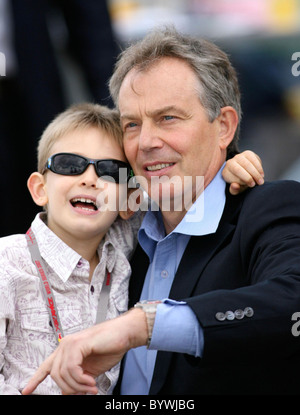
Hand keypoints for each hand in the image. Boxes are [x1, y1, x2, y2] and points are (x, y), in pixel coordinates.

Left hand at [22, 308, 147, 394]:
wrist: (124, 334)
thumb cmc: (110, 347)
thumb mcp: (91, 370)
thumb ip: (78, 379)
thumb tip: (69, 393)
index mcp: (67, 351)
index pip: (46, 366)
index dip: (35, 379)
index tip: (27, 390)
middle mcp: (65, 345)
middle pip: (55, 375)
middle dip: (69, 389)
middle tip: (85, 392)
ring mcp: (70, 343)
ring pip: (62, 374)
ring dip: (78, 386)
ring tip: (91, 387)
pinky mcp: (77, 343)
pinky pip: (71, 368)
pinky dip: (81, 379)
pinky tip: (90, 380)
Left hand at [222, 151, 263, 194]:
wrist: (243, 178)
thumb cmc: (239, 185)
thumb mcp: (236, 190)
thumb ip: (234, 190)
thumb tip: (235, 185)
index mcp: (226, 171)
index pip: (237, 171)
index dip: (246, 178)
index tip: (252, 185)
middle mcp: (231, 162)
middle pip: (245, 165)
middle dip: (254, 174)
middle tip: (260, 182)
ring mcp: (239, 156)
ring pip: (250, 162)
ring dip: (258, 171)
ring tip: (261, 180)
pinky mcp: (247, 154)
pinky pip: (255, 158)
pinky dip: (259, 167)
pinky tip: (261, 174)